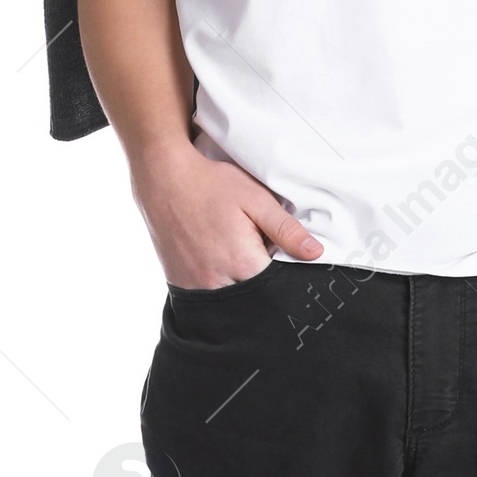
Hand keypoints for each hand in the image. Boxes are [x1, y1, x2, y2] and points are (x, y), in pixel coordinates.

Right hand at [132, 141, 324, 288]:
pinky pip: (207, 297)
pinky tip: (219, 262)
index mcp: (243, 263)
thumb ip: (286, 229)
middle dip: (263, 283)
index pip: (278, 287)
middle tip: (258, 252)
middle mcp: (218, 282)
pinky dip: (218, 285)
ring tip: (236, 255)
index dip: (286, 275)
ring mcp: (196, 286)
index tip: (284, 260)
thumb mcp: (256, 199)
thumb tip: (315, 253)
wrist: (162, 176)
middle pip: (254, 296)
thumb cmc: (209, 184)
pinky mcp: (180, 283)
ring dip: (240, 286)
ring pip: (231, 299)